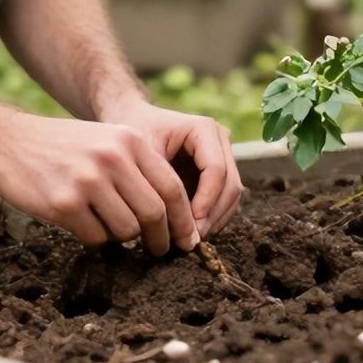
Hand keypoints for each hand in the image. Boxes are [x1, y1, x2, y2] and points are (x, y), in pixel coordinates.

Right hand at [0, 111, 198, 254]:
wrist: (8, 142)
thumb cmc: (62, 146)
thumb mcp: (107, 139)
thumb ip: (138, 167)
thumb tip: (172, 214)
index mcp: (129, 140)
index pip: (172, 187)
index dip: (183, 219)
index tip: (188, 239)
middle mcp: (112, 158)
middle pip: (154, 213)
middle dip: (160, 239)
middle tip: (158, 251)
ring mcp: (88, 181)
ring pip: (126, 230)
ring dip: (121, 237)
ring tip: (104, 224)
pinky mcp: (64, 204)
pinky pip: (95, 237)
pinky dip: (93, 238)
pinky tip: (79, 222)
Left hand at [97, 97, 243, 240]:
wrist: (131, 122)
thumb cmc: (132, 134)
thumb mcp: (142, 156)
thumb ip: (160, 186)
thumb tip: (174, 228)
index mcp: (204, 129)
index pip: (216, 170)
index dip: (206, 202)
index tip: (189, 226)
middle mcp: (220, 140)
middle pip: (230, 185)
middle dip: (212, 216)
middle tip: (190, 240)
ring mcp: (222, 156)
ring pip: (231, 196)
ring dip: (214, 221)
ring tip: (189, 240)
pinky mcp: (218, 173)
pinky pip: (223, 200)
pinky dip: (211, 219)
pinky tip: (191, 232)